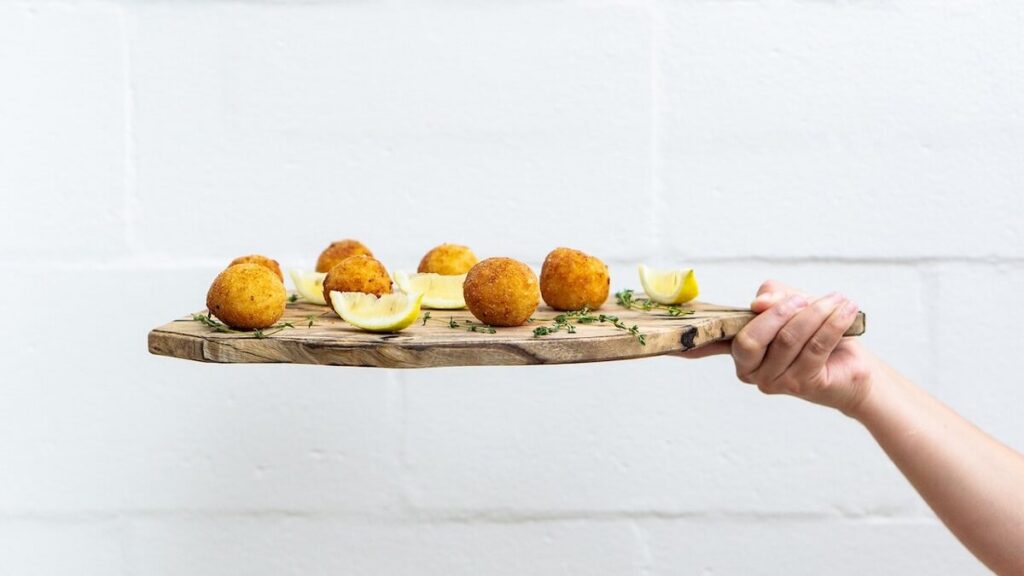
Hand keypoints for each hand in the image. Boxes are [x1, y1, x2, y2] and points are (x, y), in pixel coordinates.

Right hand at [681, 280, 876, 415]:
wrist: (852, 364)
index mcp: (737, 347)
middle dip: (779, 313)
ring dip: (816, 314)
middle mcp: (748, 369)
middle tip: (804, 299)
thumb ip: (773, 297)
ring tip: (837, 300)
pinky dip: (832, 324)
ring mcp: (773, 381)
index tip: (665, 345)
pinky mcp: (802, 384)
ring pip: (788, 339)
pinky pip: (815, 347)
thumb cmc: (816, 331)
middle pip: (750, 340)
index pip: (706, 347)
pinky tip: (845, 310)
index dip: (684, 347)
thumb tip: (760, 304)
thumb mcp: (792, 303)